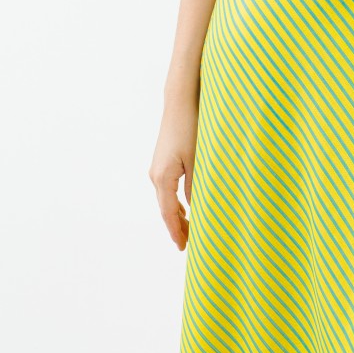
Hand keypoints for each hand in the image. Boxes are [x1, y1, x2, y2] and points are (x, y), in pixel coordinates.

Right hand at [150, 94, 198, 249]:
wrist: (179, 104)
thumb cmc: (190, 130)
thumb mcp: (197, 161)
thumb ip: (195, 187)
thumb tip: (195, 209)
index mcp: (163, 178)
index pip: (169, 213)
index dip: (176, 232)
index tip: (182, 248)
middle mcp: (156, 176)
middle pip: (165, 210)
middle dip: (176, 228)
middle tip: (187, 245)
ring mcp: (157, 169)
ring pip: (166, 201)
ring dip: (177, 216)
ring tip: (189, 231)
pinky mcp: (162, 163)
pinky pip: (167, 190)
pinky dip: (176, 203)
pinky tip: (185, 209)